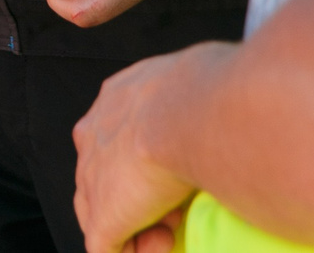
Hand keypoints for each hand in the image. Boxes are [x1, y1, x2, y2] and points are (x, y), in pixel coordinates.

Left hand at [74, 44, 230, 252]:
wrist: (192, 112)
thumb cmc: (210, 89)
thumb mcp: (200, 78)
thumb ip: (195, 97)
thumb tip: (222, 97)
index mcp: (115, 99)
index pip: (118, 140)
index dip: (150, 163)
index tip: (182, 167)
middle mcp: (93, 135)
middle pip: (107, 178)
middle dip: (145, 196)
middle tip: (180, 200)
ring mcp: (92, 178)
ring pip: (105, 216)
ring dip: (144, 227)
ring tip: (177, 223)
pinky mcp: (102, 217)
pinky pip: (109, 249)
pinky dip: (139, 252)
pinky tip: (167, 242)